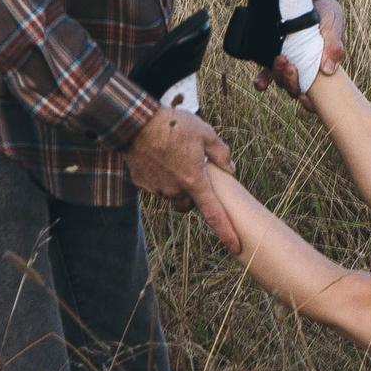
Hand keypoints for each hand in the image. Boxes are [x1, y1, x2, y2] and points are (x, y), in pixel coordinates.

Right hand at [121, 105, 241, 251]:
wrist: (135, 123)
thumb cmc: (173, 125)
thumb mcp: (205, 133)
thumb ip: (221, 153)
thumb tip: (230, 169)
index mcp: (194, 181)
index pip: (214, 214)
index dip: (226, 232)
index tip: (235, 247)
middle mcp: (175, 190)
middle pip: (190, 204)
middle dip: (194, 193)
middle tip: (193, 169)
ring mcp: (156, 188)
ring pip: (173, 195)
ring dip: (176, 185)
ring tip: (174, 158)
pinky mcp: (142, 183)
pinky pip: (156, 186)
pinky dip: (160, 177)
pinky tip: (159, 158)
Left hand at [254, 0, 346, 101]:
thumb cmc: (328, 17)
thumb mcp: (334, 28)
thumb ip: (334, 47)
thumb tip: (328, 70)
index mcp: (321, 71)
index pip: (316, 97)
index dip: (309, 103)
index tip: (303, 96)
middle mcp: (304, 72)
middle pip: (295, 89)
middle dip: (291, 82)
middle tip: (292, 66)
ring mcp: (289, 65)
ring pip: (282, 82)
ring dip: (280, 76)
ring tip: (282, 59)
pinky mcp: (276, 56)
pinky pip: (267, 74)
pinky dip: (263, 81)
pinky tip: (261, 83)